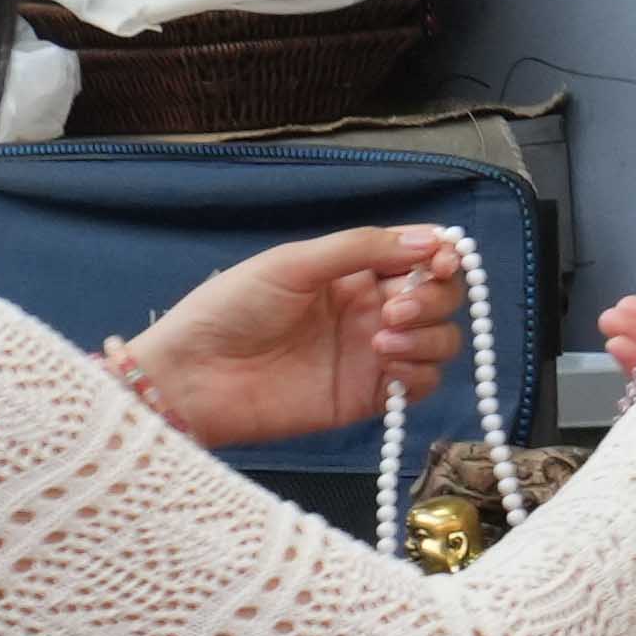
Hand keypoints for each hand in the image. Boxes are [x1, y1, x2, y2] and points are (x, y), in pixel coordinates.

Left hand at [108, 228, 468, 449]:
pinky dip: (419, 372)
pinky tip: (387, 367)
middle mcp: (371, 310)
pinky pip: (422, 384)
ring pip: (440, 340)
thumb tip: (432, 239)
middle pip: (440, 297)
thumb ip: (362, 249)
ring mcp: (372, 354)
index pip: (420, 256)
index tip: (440, 263)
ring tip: (383, 340)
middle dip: (433, 298)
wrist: (193, 378)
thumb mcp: (293, 264)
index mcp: (353, 272)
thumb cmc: (230, 310)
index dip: (442, 256)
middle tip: (394, 308)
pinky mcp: (368, 397)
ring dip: (428, 335)